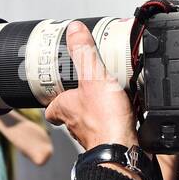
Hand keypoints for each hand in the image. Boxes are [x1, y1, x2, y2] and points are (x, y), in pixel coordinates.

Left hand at [44, 21, 136, 149]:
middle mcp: (75, 124)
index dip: (54, 97)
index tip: (58, 87)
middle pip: (72, 111)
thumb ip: (83, 52)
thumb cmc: (103, 119)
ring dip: (99, 110)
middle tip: (89, 87)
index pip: (51, 105)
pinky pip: (111, 126)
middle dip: (80, 101)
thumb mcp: (92, 76)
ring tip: (111, 95)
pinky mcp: (111, 138)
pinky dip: (116, 118)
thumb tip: (74, 30)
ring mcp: (94, 134)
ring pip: (91, 120)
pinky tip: (127, 110)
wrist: (123, 149)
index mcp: (64, 108)